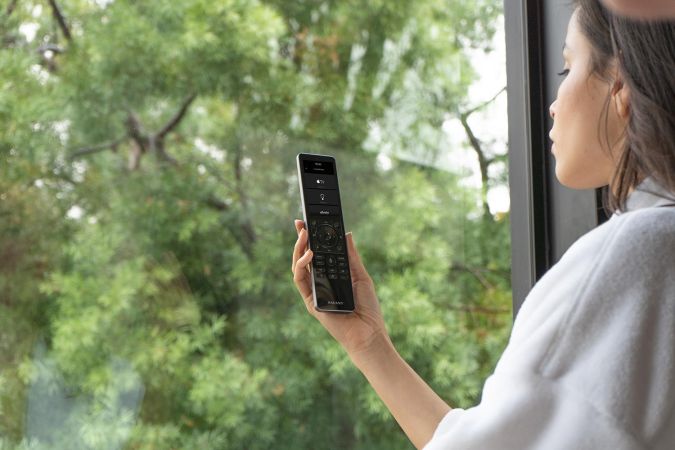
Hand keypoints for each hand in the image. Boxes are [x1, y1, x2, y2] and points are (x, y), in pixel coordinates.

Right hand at [291, 219, 390, 359]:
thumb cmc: (368, 308)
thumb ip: (352, 256)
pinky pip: (300, 280)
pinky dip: (302, 265)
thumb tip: (347, 234)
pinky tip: (310, 254)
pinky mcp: (310, 301)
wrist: (368, 333)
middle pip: (304, 258)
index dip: (310, 238)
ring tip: (304, 234)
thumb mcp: (361, 276)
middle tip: (301, 223)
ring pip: (297, 267)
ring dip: (298, 249)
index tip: (307, 221)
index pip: (317, 254)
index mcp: (330, 276)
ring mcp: (313, 292)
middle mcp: (319, 283)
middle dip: (300, 239)